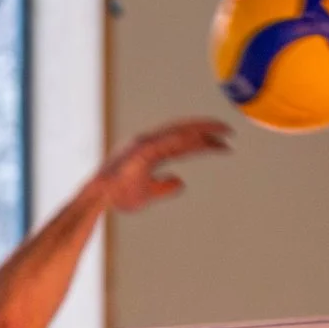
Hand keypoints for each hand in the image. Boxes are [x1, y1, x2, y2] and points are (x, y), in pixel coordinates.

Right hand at [89, 118, 231, 212]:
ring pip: (178, 132)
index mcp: (151, 151)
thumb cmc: (119, 195)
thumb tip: (181, 182)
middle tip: (229, 131)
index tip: (223, 144)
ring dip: (201, 130)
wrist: (99, 198)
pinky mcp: (141, 150)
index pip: (182, 143)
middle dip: (206, 129)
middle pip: (183, 132)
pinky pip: (167, 141)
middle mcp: (150, 142)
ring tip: (223, 132)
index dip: (203, 142)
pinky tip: (202, 138)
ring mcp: (145, 144)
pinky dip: (184, 138)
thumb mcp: (148, 194)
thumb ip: (165, 187)